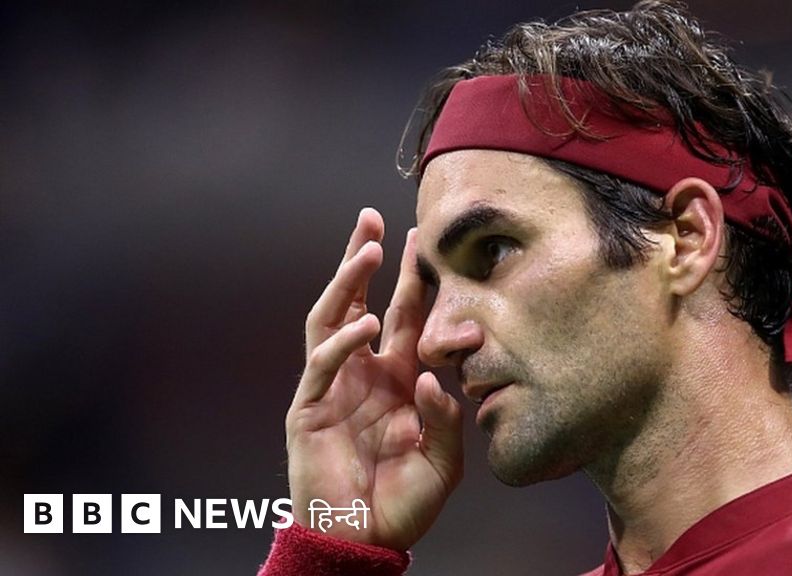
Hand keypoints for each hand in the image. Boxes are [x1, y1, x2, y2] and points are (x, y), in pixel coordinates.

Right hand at [285, 208, 462, 550]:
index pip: (403, 318)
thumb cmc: (404, 503)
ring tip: (366, 248)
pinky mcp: (308, 410)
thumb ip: (446, 422)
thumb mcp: (443, 462)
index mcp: (396, 380)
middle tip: (374, 218)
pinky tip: (364, 324)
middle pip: (361, 304)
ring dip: (347, 284)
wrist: (364, 542)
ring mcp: (332, 389)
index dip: (411, 280)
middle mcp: (363, 375)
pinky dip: (342, 343)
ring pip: (333, 321)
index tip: (422, 242)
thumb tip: (431, 378)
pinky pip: (322, 367)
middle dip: (366, 261)